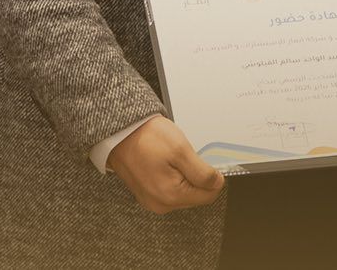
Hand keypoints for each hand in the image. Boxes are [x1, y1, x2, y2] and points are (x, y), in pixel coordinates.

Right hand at [107, 116, 224, 213]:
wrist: (119, 132)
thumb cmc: (146, 137)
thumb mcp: (181, 150)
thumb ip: (202, 172)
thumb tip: (217, 183)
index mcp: (171, 196)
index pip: (209, 195)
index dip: (211, 176)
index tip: (201, 160)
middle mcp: (161, 204)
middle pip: (196, 195)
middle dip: (195, 175)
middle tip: (181, 155)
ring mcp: (152, 200)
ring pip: (183, 192)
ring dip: (183, 175)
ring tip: (168, 157)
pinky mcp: (146, 194)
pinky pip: (169, 189)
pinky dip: (171, 176)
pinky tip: (162, 162)